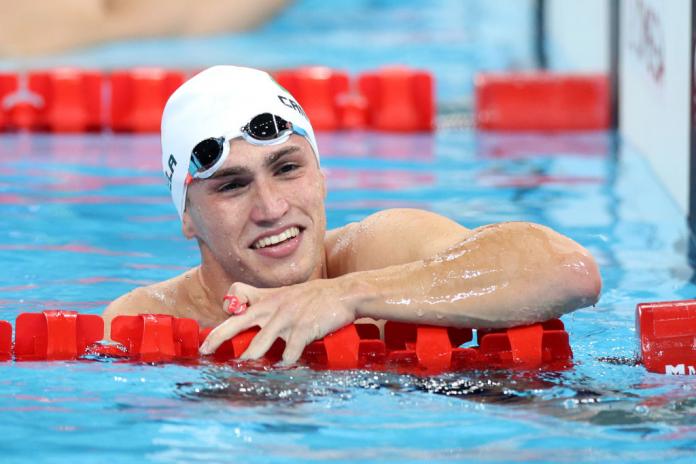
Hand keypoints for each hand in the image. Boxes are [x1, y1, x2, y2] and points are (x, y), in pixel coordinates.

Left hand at [199, 277, 358, 364]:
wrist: (344, 293)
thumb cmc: (315, 295)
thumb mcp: (286, 292)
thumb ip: (265, 300)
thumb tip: (242, 310)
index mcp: (267, 298)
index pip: (235, 299)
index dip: (223, 314)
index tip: (212, 336)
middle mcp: (272, 308)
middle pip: (236, 324)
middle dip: (217, 339)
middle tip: (204, 353)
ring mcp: (286, 319)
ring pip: (258, 345)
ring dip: (248, 361)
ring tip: (241, 372)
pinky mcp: (302, 330)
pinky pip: (288, 354)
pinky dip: (283, 365)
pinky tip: (282, 370)